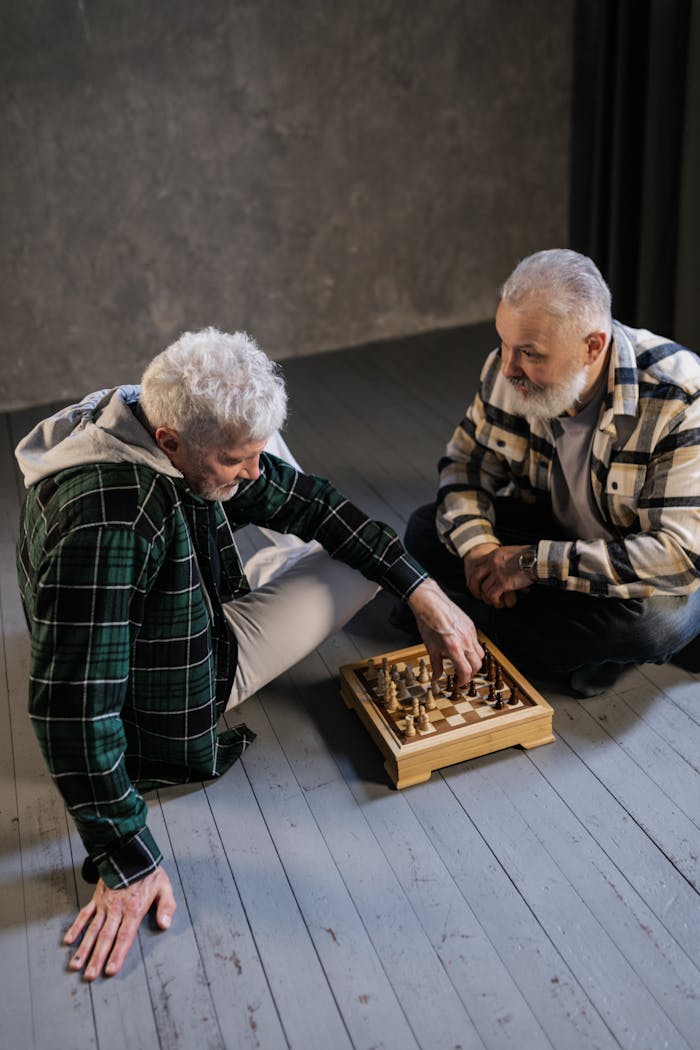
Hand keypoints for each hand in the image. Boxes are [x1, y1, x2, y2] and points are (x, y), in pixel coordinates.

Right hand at [64, 866, 175, 980]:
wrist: (131, 852)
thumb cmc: (149, 872)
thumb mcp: (165, 887)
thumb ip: (167, 907)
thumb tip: (165, 925)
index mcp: (133, 909)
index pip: (125, 936)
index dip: (117, 954)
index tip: (110, 970)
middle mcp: (116, 909)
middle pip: (106, 937)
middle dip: (97, 958)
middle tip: (90, 976)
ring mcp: (104, 904)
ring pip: (92, 930)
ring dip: (84, 949)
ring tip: (75, 965)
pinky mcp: (97, 898)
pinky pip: (84, 914)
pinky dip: (76, 927)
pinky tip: (68, 941)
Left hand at [407, 578, 483, 685]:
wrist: (430, 603)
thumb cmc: (428, 623)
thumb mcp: (430, 647)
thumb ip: (436, 665)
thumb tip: (437, 677)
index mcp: (454, 648)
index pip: (466, 671)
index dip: (464, 681)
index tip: (460, 683)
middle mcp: (465, 641)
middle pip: (477, 665)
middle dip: (471, 673)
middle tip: (463, 675)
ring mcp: (470, 633)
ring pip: (481, 654)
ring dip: (475, 662)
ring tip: (465, 662)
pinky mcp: (472, 626)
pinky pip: (478, 642)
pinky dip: (473, 649)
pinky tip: (464, 648)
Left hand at [465, 544, 532, 607]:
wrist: (537, 558)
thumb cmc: (530, 556)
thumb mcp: (511, 552)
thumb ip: (503, 558)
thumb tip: (504, 565)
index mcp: (494, 554)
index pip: (477, 565)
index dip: (475, 576)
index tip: (477, 583)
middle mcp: (492, 562)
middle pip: (475, 576)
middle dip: (474, 587)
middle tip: (478, 595)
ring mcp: (497, 573)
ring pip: (484, 588)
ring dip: (488, 597)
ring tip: (494, 602)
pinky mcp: (503, 582)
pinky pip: (492, 595)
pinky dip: (495, 601)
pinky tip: (500, 603)